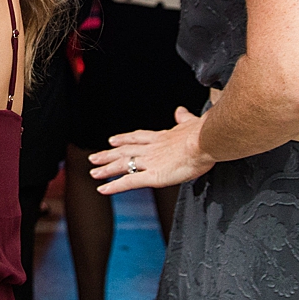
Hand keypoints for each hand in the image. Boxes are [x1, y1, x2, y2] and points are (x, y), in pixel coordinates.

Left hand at [88, 108, 216, 194]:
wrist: (206, 140)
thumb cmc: (204, 133)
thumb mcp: (192, 121)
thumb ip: (184, 118)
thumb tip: (180, 110)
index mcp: (162, 137)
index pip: (138, 138)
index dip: (124, 139)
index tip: (113, 140)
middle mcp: (152, 149)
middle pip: (125, 151)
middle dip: (108, 155)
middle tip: (94, 158)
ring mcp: (151, 162)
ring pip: (122, 165)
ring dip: (106, 169)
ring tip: (93, 172)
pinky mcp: (153, 177)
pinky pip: (129, 182)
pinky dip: (114, 186)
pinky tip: (103, 189)